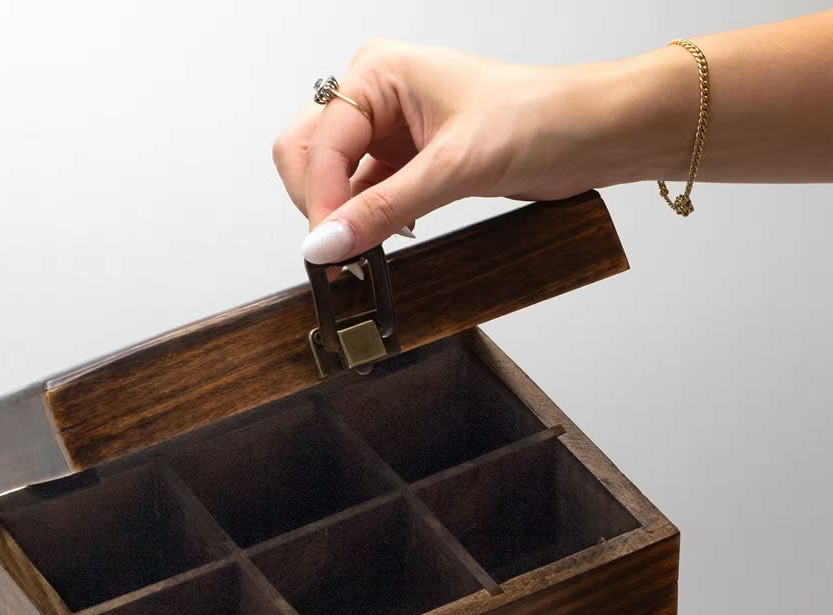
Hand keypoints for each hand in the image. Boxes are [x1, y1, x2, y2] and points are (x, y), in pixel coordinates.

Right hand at [273, 40, 693, 261]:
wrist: (589, 135)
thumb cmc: (539, 120)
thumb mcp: (453, 169)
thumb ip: (383, 209)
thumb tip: (327, 242)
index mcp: (379, 73)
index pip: (318, 143)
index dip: (318, 200)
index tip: (327, 250)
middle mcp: (376, 95)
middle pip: (307, 155)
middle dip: (317, 205)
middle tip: (336, 254)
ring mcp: (387, 129)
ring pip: (330, 179)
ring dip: (338, 218)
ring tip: (357, 258)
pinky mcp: (404, 160)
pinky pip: (360, 195)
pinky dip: (361, 223)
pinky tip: (375, 244)